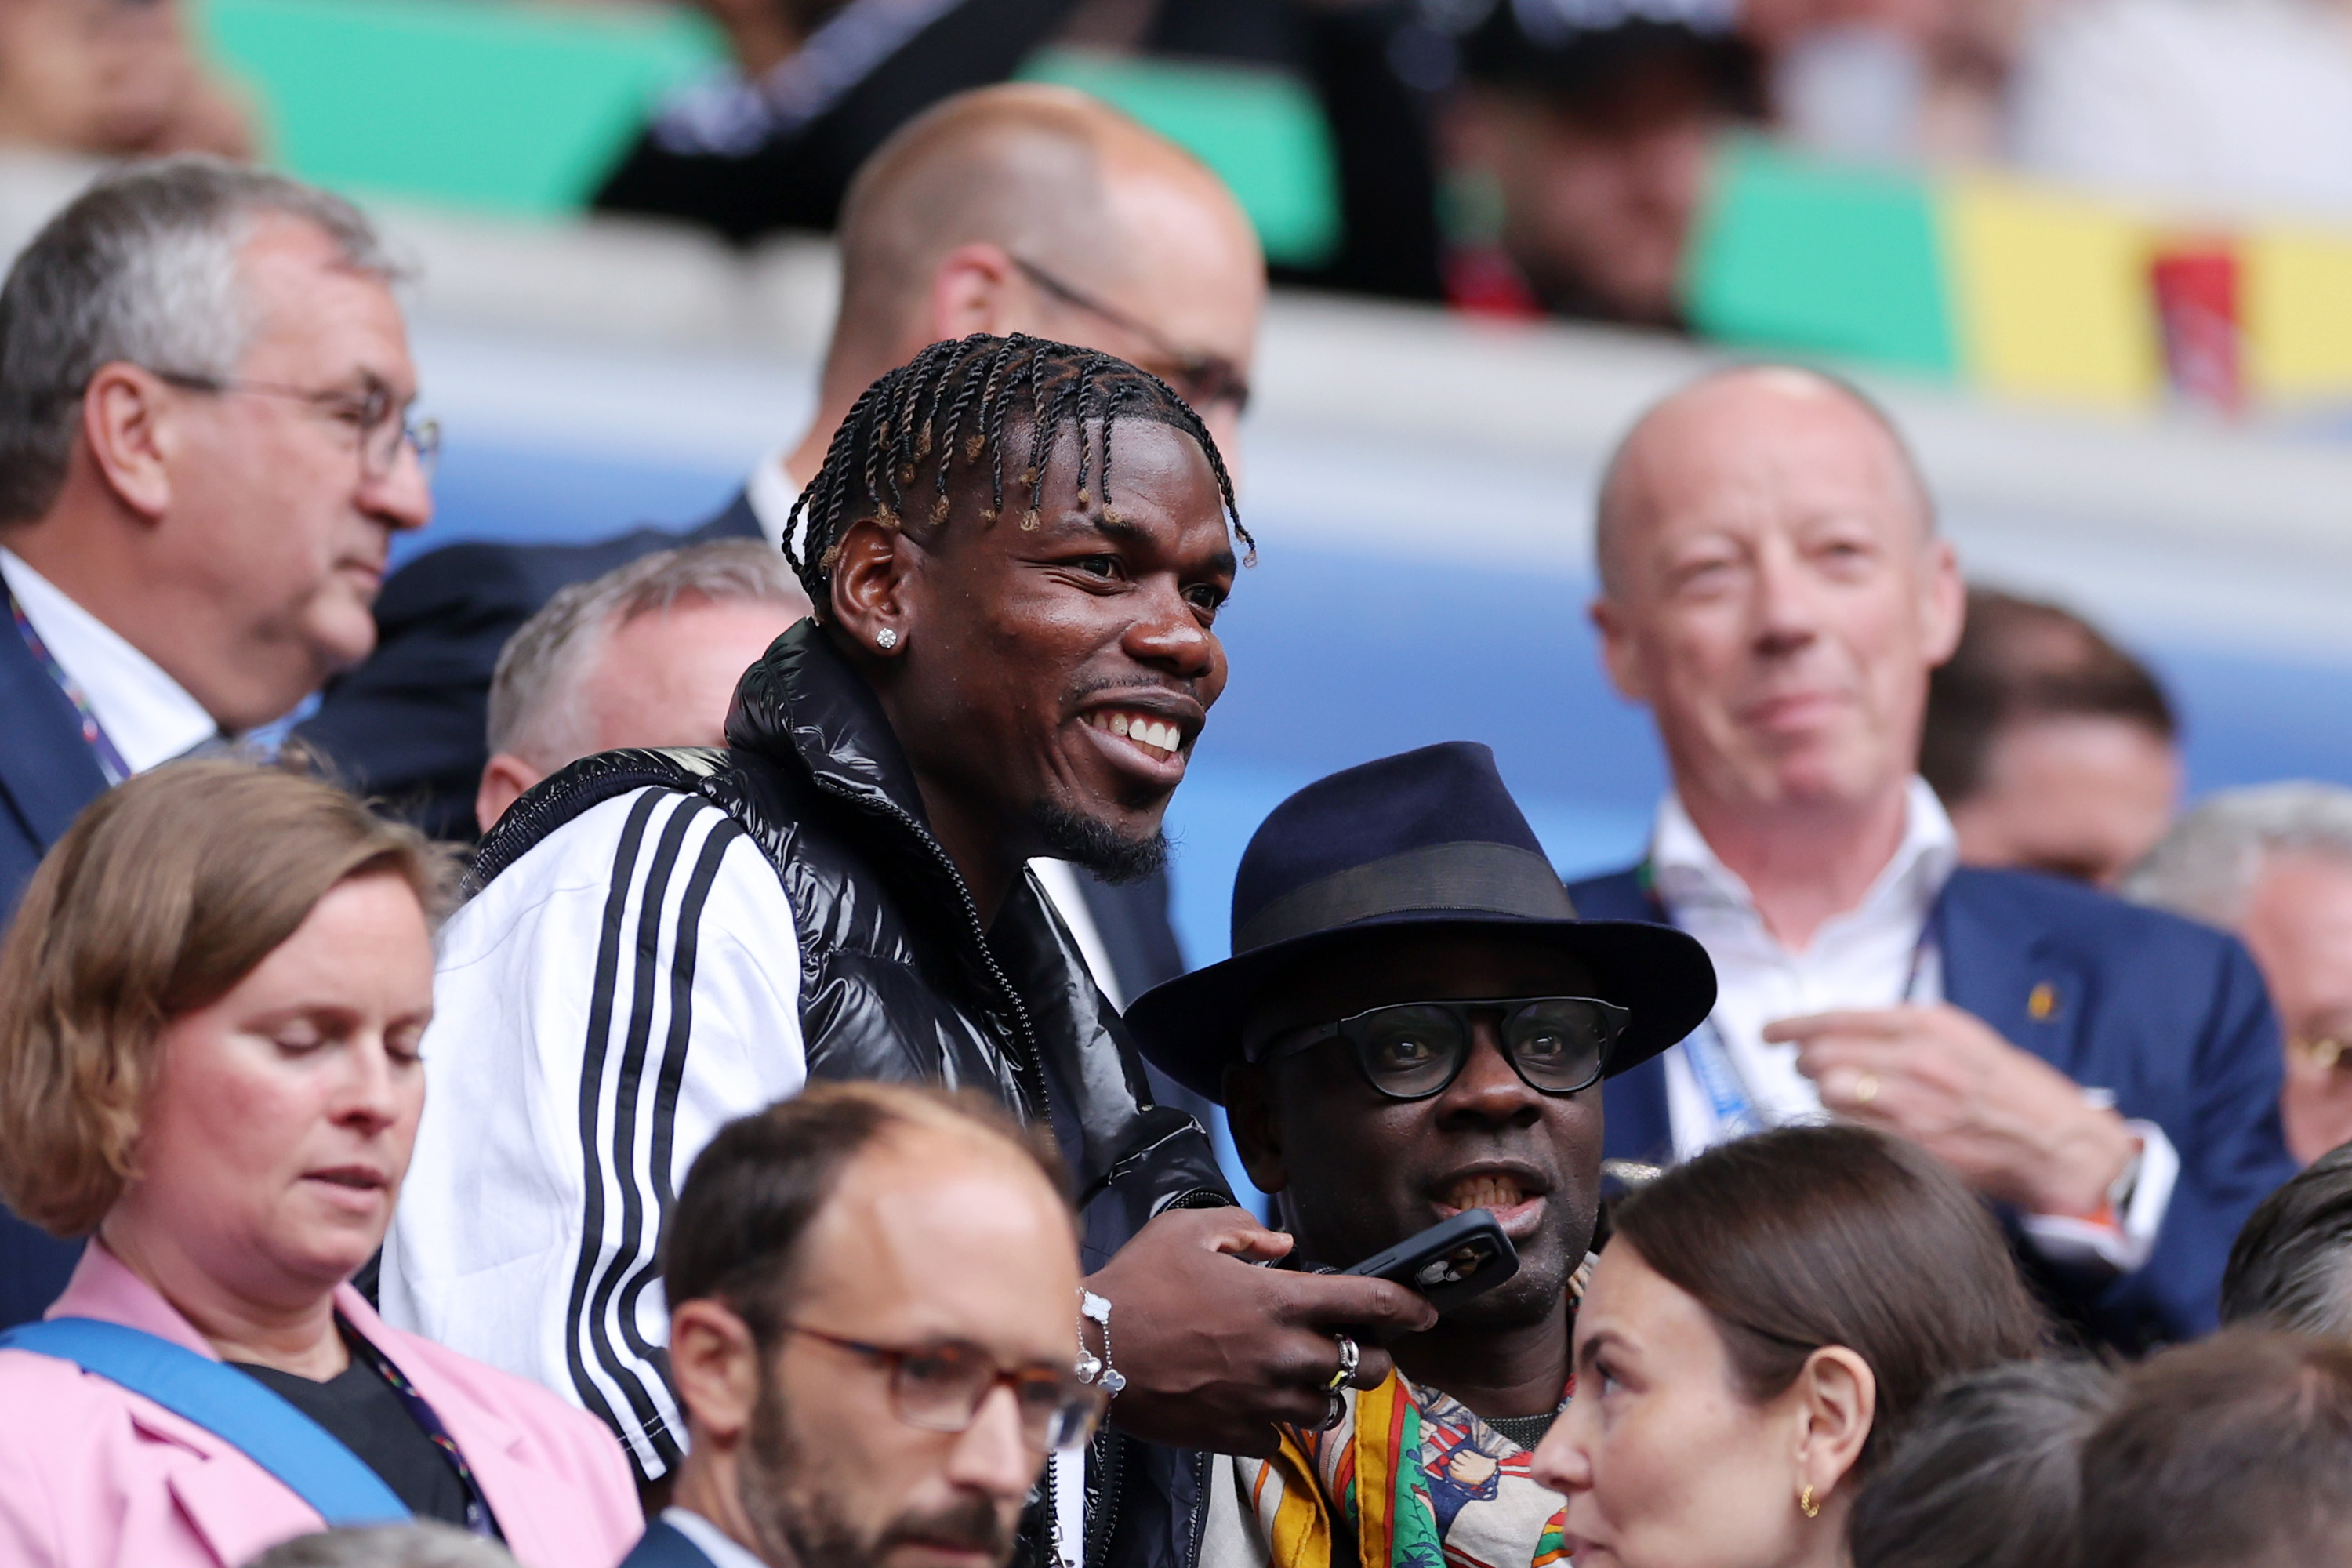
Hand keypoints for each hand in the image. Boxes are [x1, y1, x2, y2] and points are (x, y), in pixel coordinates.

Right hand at [1084, 1207, 1437, 1456]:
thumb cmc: (1138, 1285)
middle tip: (1356, 1344)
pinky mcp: (1238, 1434)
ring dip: (1325, 1391)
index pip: (1369, 1302)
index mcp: (1279, 1301)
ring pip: (1328, 1408)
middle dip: (1371, 1355)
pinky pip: (1280, 1437)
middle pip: (1366, 1367)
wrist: (1090, 1350)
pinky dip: (1278, 1422)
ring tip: (1305, 1375)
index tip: (1425, 1309)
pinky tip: (1259, 1401)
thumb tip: (1281, 1244)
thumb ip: (1245, 1231)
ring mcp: (1263, 1401)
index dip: (1408, 1305)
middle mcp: (1282, 1355)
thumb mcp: (1188, 1230)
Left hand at [1767, 1003, 2137, 1217]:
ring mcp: (1913, 1107)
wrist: (2055, 1140)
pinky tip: (1862, 1123)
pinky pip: (1850, 1132)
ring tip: (1842, 1095)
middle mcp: (1916, 1062)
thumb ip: (1899, 1028)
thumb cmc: (2006, 1085)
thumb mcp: (1959, 1034)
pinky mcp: (1912, 1147)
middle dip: (1806, 1062)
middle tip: (1809, 1066)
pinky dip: (1844, 1126)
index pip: (1836, 1019)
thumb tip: (1837, 1031)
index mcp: (1927, 1025)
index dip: (1793, 1026)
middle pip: (1821, 1058)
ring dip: (1824, 1095)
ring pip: (1829, 1096)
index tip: (1769, 1032)